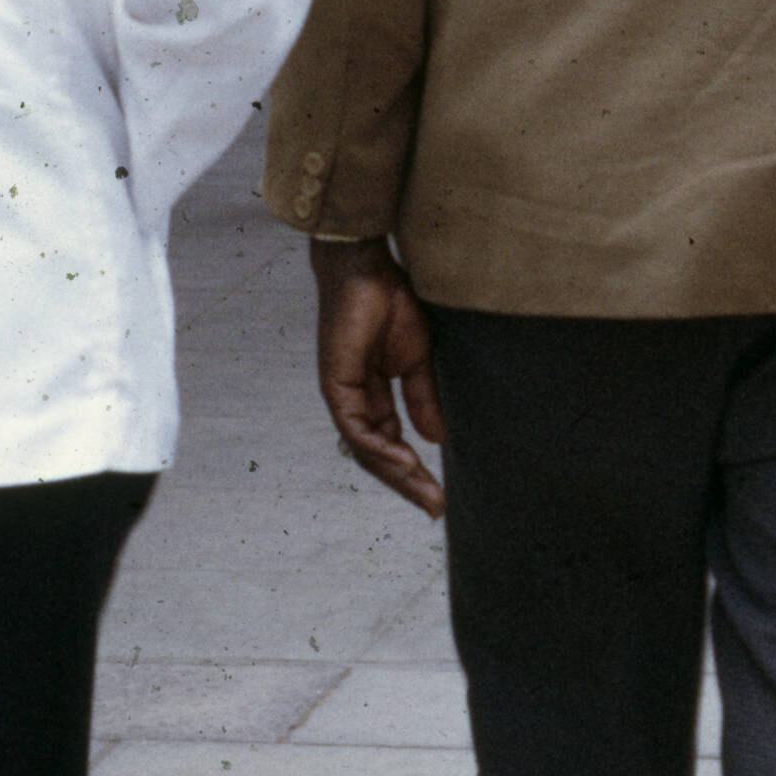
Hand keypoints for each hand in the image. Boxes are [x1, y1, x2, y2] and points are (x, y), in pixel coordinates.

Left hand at [310, 239, 444, 517]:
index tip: (440, 496)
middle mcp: (355, 401)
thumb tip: (436, 439)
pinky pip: (356, 428)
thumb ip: (423, 399)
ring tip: (425, 493)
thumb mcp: (419, 359)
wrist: (368, 268)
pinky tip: (404, 462)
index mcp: (372, 396)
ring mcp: (343, 395)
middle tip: (435, 507)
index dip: (414, 471)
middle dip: (407, 483)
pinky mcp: (336, 385)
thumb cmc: (390, 303)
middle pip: (378, 456)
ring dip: (396, 473)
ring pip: (366, 449)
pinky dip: (380, 448)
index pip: (392, 444)